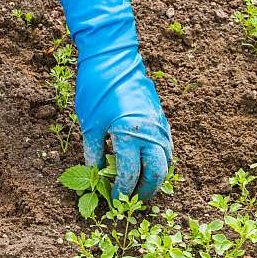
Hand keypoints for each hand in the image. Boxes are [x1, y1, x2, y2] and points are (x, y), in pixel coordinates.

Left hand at [54, 0, 172, 200]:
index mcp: (128, 134)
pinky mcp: (162, 118)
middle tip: (132, 200)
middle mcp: (149, 132)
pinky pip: (166, 148)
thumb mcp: (90, 124)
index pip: (129, 174)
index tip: (114, 200)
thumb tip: (95, 175)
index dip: (121, 191)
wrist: (113, 56)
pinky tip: (147, 166)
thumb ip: (93, 153)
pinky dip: (160, 161)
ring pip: (165, 161)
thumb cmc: (97, 88)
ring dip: (155, 178)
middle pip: (155, 173)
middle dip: (145, 190)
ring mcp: (159, 125)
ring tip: (141, 188)